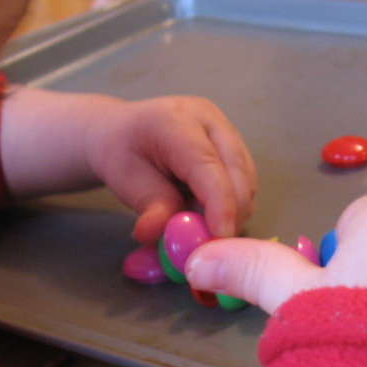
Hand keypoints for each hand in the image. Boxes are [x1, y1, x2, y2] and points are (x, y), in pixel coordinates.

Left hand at [0, 88, 256, 242]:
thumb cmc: (120, 151)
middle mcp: (210, 120)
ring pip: (247, 181)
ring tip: (202, 228)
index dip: (220, 204)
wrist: (121, 131)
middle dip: (231, 214)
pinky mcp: (235, 147)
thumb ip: (149, 206)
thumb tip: (167, 236)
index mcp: (177, 121)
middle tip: (211, 246)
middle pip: (238, 172)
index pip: (208, 165)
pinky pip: (245, 183)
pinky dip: (232, 206)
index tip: (221, 238)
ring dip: (233, 212)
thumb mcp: (123, 179)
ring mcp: (227, 131)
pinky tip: (208, 214)